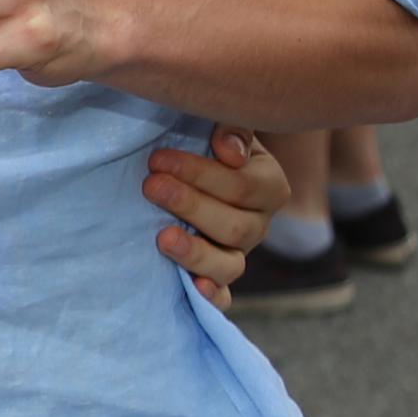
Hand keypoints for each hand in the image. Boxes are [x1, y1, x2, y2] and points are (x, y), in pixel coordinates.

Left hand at [143, 127, 286, 309]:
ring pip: (230, 265)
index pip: (243, 186)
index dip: (201, 174)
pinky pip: (223, 296)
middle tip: (150, 186)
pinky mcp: (215, 276)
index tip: (157, 159)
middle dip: (190, 206)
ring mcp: (236, 253)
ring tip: (162, 236)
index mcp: (267, 184)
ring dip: (196, 253)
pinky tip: (193, 289)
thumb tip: (230, 151)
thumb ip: (231, 126)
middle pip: (235, 227)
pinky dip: (211, 296)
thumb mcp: (215, 120)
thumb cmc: (198, 137)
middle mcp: (257, 223)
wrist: (176, 163)